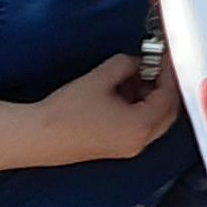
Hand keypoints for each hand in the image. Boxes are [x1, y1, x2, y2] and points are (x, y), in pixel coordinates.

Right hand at [10, 50, 182, 169]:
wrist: (37, 136)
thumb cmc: (66, 111)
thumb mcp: (101, 78)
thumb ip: (127, 65)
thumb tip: (138, 62)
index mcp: (140, 127)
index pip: (168, 97)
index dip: (169, 73)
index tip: (166, 57)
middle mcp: (139, 142)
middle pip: (167, 112)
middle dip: (164, 87)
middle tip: (157, 65)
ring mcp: (128, 148)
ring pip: (153, 120)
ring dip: (151, 97)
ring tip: (137, 75)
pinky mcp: (116, 149)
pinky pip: (139, 127)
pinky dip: (139, 109)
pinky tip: (123, 91)